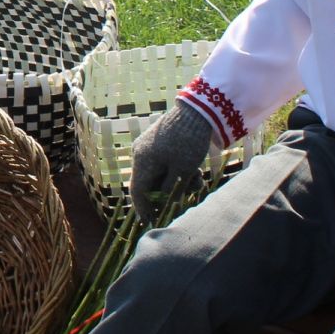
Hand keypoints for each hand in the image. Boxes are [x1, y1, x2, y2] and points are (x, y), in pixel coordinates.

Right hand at [128, 101, 217, 222]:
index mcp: (142, 162)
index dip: (144, 208)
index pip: (137, 191)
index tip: (150, 222)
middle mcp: (141, 154)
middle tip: (183, 200)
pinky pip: (164, 162)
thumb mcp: (182, 171)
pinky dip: (178, 170)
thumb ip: (170, 189)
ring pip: (160, 172)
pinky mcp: (159, 142)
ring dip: (177, 182)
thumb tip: (163, 200)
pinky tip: (196, 173)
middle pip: (149, 182)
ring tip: (197, 183)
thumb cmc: (189, 143)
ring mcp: (149, 146)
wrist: (197, 111)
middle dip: (167, 193)